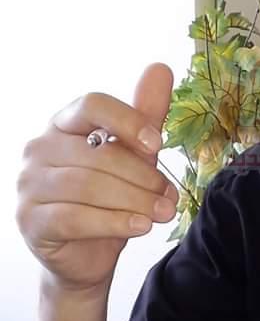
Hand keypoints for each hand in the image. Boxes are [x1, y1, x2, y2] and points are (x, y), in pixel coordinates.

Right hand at [15, 62, 179, 293]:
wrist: (90, 252)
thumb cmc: (112, 196)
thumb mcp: (135, 155)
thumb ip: (146, 115)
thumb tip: (160, 67)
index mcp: (65, 124)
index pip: (92, 104)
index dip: (128, 121)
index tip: (158, 145)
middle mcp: (39, 148)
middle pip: (98, 153)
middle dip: (142, 176)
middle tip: (170, 196)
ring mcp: (29, 184)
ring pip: (88, 186)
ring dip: (135, 201)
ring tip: (163, 212)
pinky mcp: (30, 220)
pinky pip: (75, 218)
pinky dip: (114, 223)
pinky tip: (140, 226)